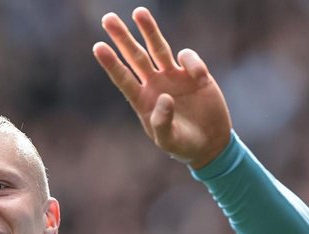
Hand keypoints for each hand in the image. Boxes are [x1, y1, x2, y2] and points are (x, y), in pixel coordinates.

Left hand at [93, 7, 231, 168]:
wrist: (210, 143)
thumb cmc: (184, 145)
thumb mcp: (170, 141)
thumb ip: (162, 123)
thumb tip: (164, 97)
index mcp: (143, 101)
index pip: (123, 78)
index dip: (111, 63)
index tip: (98, 47)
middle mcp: (154, 84)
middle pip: (135, 56)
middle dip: (122, 38)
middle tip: (108, 19)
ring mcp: (173, 77)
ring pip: (158, 48)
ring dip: (149, 30)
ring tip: (138, 12)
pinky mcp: (194, 74)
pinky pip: (188, 59)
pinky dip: (192, 62)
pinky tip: (199, 78)